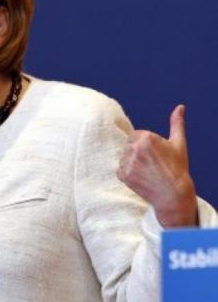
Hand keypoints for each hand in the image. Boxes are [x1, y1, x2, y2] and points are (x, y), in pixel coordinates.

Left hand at [117, 105, 197, 226]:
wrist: (173, 194)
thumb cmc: (177, 168)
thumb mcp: (178, 143)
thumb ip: (176, 123)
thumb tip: (180, 107)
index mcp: (146, 137)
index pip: (136, 135)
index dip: (145, 145)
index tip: (155, 155)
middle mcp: (134, 148)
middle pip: (129, 145)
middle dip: (138, 152)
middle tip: (152, 164)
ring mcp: (127, 162)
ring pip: (124, 157)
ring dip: (132, 162)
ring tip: (147, 171)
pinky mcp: (122, 174)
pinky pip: (120, 169)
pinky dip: (128, 173)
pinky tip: (141, 177)